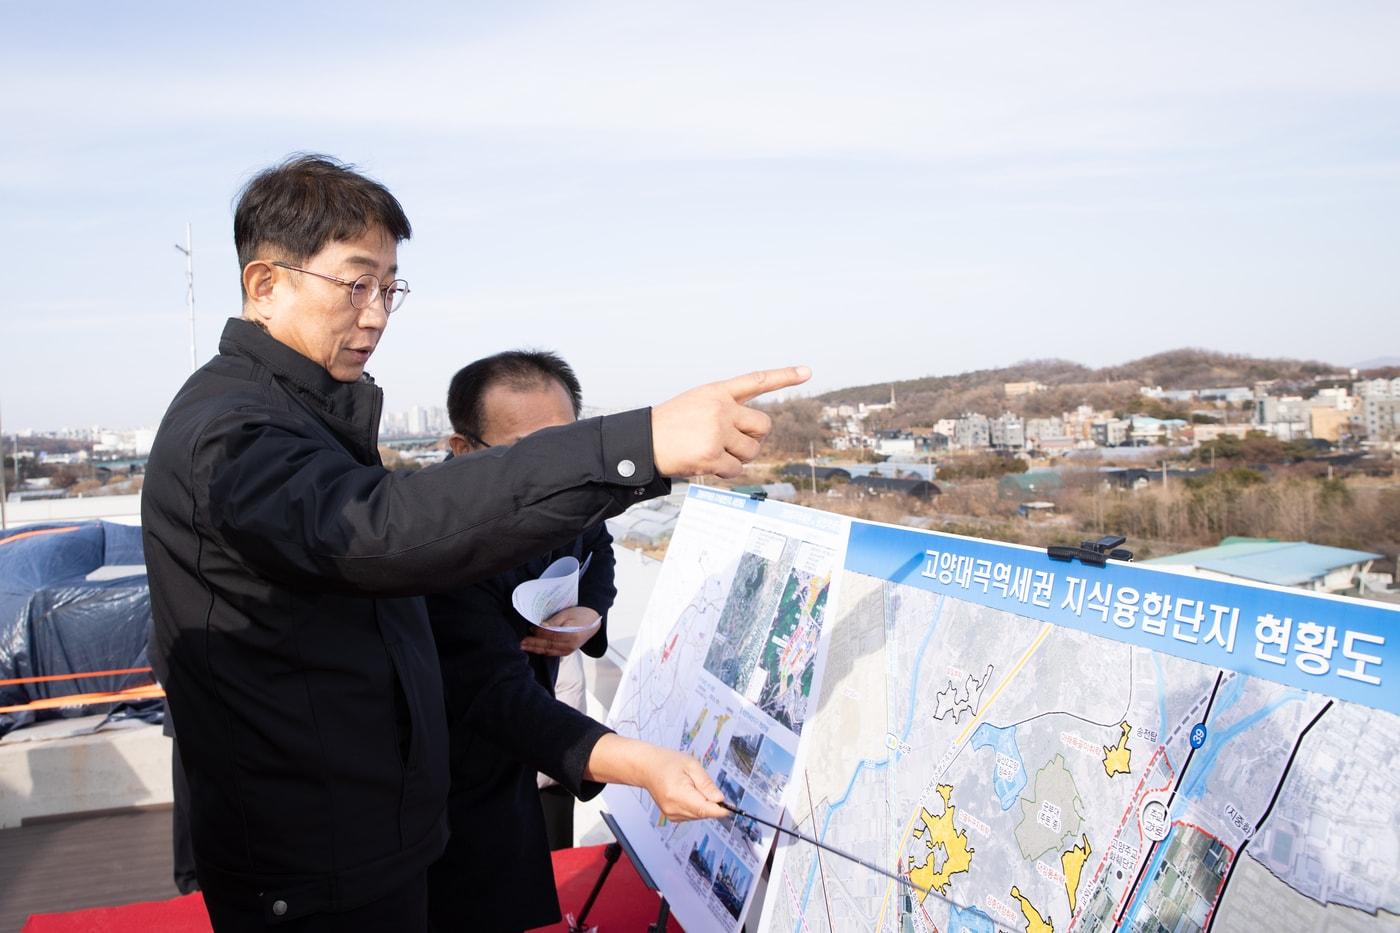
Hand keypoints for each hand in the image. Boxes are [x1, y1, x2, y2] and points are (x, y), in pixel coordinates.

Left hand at [521, 607, 600, 656]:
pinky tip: (533, 649)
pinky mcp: (567, 652)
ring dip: (535, 649)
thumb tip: (541, 626)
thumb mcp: (567, 613)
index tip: (530, 628)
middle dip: (533, 643)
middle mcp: (570, 645)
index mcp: (571, 635)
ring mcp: (569, 650)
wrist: (593, 622)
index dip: (540, 632)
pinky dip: (542, 651)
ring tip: (523, 646)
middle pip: (548, 645)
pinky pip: (552, 653)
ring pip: (548, 651)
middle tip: (521, 642)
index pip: (552, 635)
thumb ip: (554, 621)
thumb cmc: (580, 615)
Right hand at [584, 735, 727, 820]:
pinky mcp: (672, 816)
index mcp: (678, 794)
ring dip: (703, 804)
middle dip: (712, 804)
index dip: (720, 810)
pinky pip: (692, 815)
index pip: (704, 809)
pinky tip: (689, 793)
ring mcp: (671, 814)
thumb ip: (706, 784)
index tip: (731, 808)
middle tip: (709, 787)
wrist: (646, 767)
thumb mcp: (691, 765)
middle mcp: (674, 808)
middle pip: (703, 813)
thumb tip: (720, 799)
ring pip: (699, 815)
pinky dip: (696, 806)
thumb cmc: (666, 762)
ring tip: (693, 786)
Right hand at [651, 366, 810, 477]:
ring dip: (740, 457)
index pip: (757, 380)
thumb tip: (756, 433)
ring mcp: (717, 432)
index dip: (784, 375)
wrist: (643, 442)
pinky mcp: (712, 456)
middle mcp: (721, 408)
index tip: (807, 371)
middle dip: (755, 437)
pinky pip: (736, 469)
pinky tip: (709, 464)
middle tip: (736, 442)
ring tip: (716, 452)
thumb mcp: (698, 402)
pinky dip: (727, 471)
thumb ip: (727, 408)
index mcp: (718, 391)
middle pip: (763, 425)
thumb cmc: (672, 425)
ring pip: (752, 450)